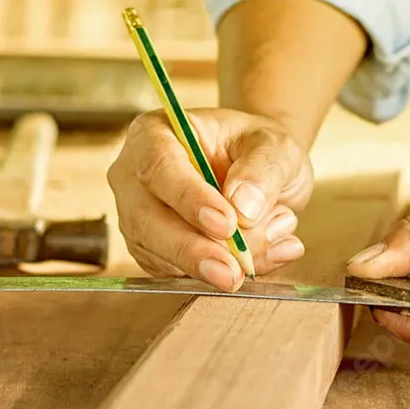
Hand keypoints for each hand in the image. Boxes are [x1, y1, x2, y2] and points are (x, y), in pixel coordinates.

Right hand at [107, 108, 313, 289]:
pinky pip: (176, 274)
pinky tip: (257, 262)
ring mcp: (139, 217)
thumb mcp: (274, 145)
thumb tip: (243, 207)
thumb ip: (263, 170)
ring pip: (159, 254)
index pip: (159, 167)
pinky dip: (218, 275)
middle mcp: (135, 177)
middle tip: (232, 273)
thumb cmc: (257, 148)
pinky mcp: (153, 251)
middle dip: (192, 250)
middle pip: (146, 220)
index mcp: (155, 134)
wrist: (258, 171)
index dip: (189, 199)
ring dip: (213, 265)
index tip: (226, 224)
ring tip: (265, 254)